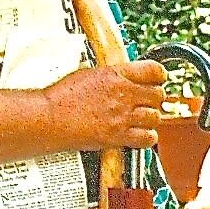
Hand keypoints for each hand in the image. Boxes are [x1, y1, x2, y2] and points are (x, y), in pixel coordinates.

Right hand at [42, 58, 166, 151]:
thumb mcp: (88, 73)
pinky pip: (148, 138)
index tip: (157, 79)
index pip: (154, 70)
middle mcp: (123, 94)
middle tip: (147, 100)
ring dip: (151, 117)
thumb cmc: (62, 97)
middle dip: (154, 97)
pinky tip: (139, 134)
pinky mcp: (119, 136)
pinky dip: (147, 137)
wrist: (50, 117)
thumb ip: (111, 75)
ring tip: (141, 118)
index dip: (159, 75)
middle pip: (158, 94)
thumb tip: (122, 76)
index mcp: (115, 74)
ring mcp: (123, 116)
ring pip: (156, 116)